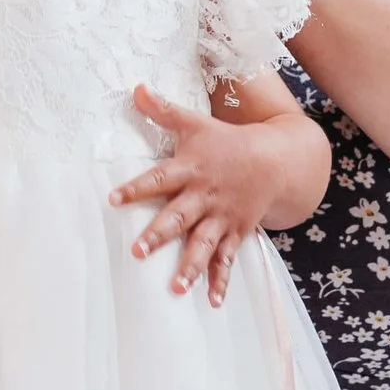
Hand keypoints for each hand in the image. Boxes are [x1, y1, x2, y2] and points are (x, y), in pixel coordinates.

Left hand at [109, 85, 286, 303]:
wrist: (276, 160)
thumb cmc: (227, 142)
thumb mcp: (195, 123)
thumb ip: (162, 110)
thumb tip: (135, 87)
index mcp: (190, 171)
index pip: (158, 180)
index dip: (136, 189)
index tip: (113, 200)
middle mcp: (204, 197)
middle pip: (179, 217)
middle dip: (160, 235)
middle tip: (138, 251)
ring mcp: (221, 218)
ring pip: (204, 245)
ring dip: (190, 267)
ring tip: (176, 288)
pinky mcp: (235, 232)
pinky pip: (227, 260)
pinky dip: (221, 281)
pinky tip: (212, 302)